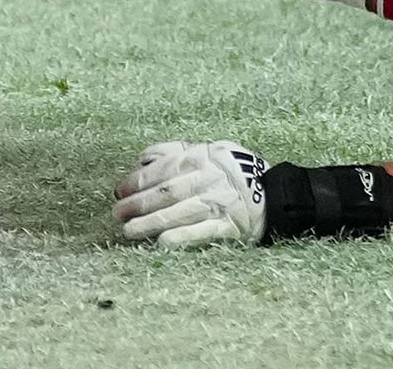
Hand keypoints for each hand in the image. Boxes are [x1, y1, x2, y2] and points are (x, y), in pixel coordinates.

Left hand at [115, 140, 266, 247]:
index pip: (163, 169)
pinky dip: (182, 237)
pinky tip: (162, 242)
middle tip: (117, 214)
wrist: (275, 193)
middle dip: (138, 203)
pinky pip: (203, 232)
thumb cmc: (231, 171)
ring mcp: (221, 203)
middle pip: (168, 192)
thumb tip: (141, 161)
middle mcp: (209, 179)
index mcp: (201, 158)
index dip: (137, 181)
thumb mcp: (207, 151)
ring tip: (129, 231)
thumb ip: (174, 152)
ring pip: (181, 212)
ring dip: (152, 223)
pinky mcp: (231, 226)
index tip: (118, 191)